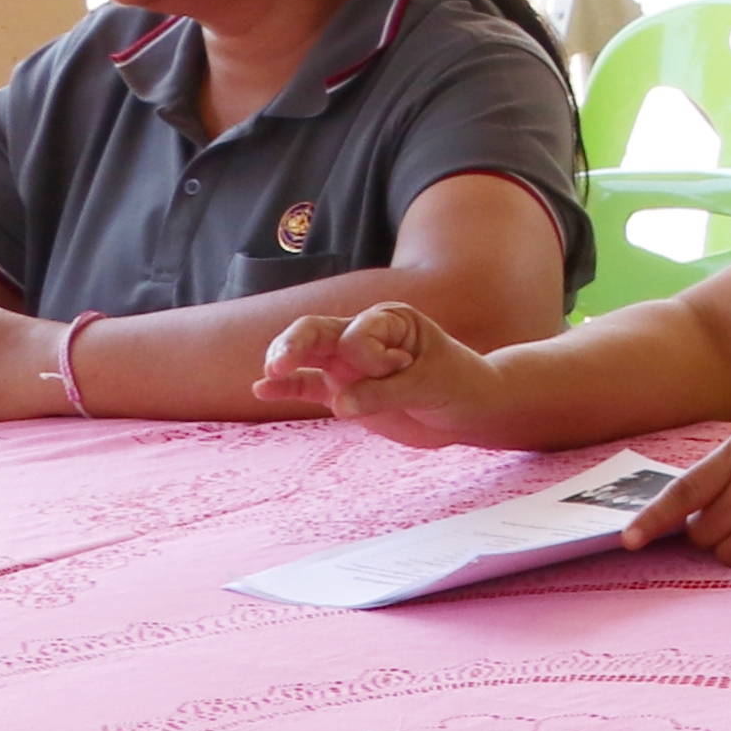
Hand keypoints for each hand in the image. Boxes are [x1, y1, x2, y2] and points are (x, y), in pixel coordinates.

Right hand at [258, 300, 515, 438]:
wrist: (470, 410)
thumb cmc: (458, 384)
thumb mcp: (431, 384)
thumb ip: (385, 392)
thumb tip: (339, 404)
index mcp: (390, 320)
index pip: (358, 334)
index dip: (371, 358)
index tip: (403, 370)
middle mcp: (363, 336)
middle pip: (318, 331)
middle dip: (295, 343)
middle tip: (280, 362)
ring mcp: (350, 364)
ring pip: (306, 356)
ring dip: (285, 361)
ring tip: (271, 373)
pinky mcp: (344, 391)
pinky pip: (308, 386)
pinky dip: (287, 388)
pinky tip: (261, 389)